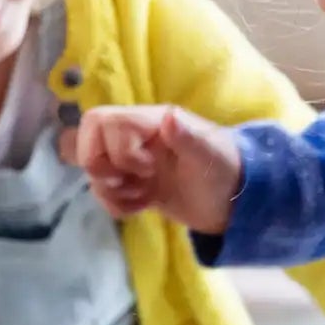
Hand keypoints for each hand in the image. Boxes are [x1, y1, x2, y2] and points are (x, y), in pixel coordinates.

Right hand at [60, 104, 241, 231]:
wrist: (235, 203)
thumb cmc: (226, 172)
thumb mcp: (209, 157)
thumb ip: (187, 138)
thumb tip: (169, 117)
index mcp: (151, 122)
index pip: (104, 122)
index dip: (116, 149)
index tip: (146, 169)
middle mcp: (137, 138)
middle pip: (89, 139)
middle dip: (99, 167)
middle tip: (125, 183)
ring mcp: (133, 162)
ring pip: (95, 169)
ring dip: (110, 190)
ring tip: (140, 198)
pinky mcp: (134, 185)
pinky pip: (106, 190)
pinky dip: (116, 204)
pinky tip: (141, 207)